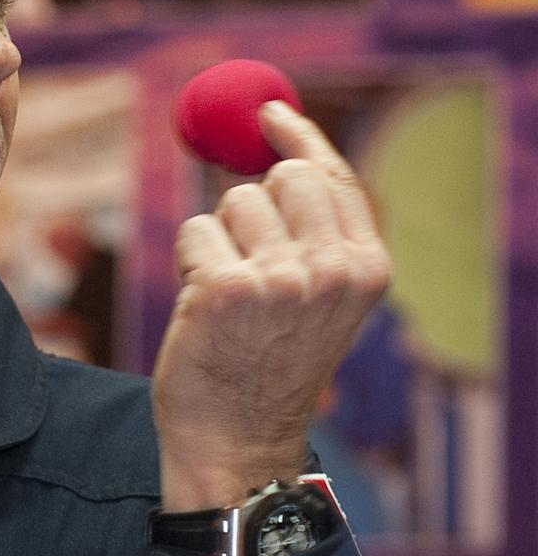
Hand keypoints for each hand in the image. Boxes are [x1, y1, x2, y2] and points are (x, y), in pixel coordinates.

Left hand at [151, 100, 390, 510]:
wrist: (238, 442)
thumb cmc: (268, 369)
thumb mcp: (318, 303)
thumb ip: (315, 237)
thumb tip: (276, 151)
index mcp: (366, 269)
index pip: (335, 177)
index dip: (299, 138)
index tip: (270, 113)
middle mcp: (331, 269)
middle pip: (283, 178)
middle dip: (252, 201)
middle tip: (242, 252)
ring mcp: (279, 277)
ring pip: (233, 203)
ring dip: (218, 240)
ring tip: (226, 299)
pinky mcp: (224, 287)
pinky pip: (194, 233)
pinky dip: (189, 262)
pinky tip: (201, 310)